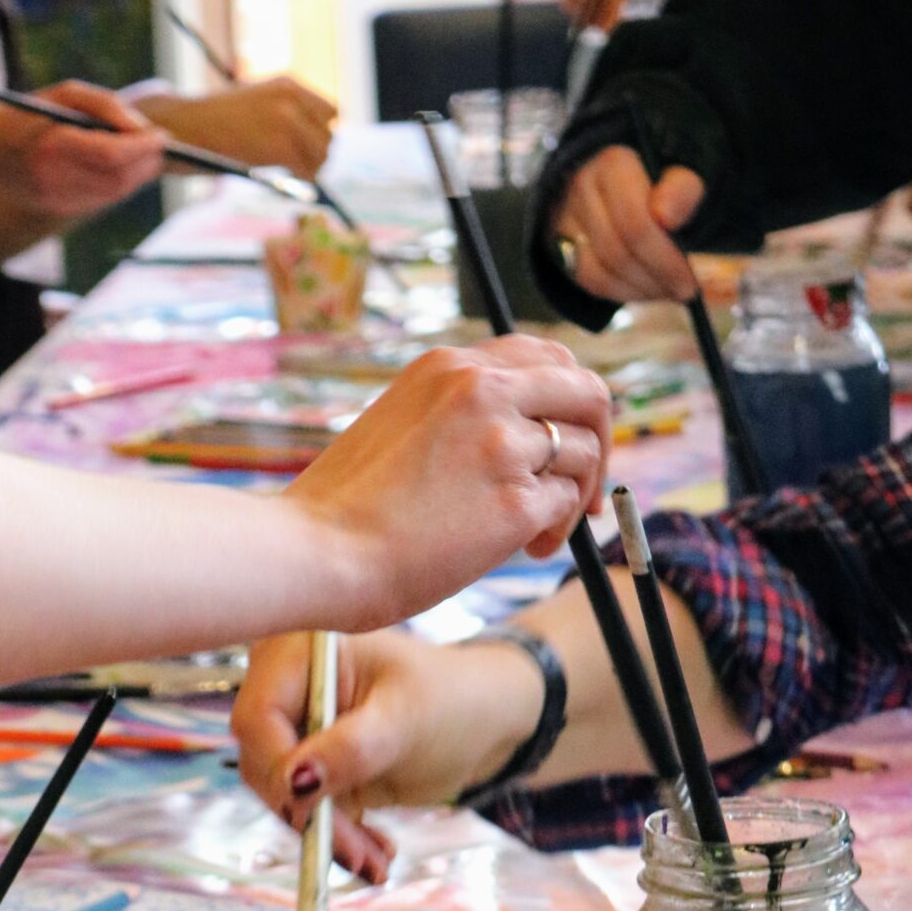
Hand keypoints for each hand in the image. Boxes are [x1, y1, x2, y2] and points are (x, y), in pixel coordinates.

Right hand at [0, 81, 164, 218]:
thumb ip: (106, 106)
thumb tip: (143, 130)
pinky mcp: (59, 210)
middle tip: (162, 146)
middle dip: (146, 164)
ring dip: (138, 177)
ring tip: (149, 155)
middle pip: (118, 180)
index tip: (162, 137)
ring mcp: (57, 200)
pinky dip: (121, 186)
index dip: (142, 148)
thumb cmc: (29, 112)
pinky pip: (101, 202)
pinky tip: (126, 169)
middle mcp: (55, 179)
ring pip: (114, 195)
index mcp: (53, 146)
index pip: (112, 155)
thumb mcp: (64, 93)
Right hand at [134, 77, 337, 178]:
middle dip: (318, 154)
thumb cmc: (219, 119)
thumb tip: (314, 136)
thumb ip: (288, 110)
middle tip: (300, 167)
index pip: (331, 112)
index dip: (321, 132)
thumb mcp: (259, 99)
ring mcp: (288, 123)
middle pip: (330, 136)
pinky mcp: (280, 148)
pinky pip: (307, 172)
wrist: (192, 126)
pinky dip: (300, 181)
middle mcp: (293, 100)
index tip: (309, 146)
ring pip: (322, 156)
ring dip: (311, 170)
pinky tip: (285, 178)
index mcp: (290, 85)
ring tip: (291, 173)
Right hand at [234, 631, 542, 878]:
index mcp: (300, 649)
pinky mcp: (311, 766)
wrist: (482, 720)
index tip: (313, 811)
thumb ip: (350, 749)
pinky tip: (376, 855)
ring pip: (284, 795)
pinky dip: (338, 838)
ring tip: (377, 863)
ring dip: (327, 836)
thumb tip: (295, 782)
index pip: (259, 717)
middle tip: (359, 857)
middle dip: (310, 814)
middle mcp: (286, 684)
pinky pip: (305, 810)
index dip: (280, 770)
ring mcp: (296, 727)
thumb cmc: (452, 700)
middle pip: (265, 762)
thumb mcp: (405, 722)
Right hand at [284, 337, 610, 633]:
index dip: (568, 401)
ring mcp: (501, 443)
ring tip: (536, 534)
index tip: (560, 439)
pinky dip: (560, 528)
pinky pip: (569, 502)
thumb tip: (515, 437)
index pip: (546, 358)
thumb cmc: (341, 509)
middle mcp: (482, 390)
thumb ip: (454, 416)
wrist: (314, 552)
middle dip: (597, 442)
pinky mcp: (514, 500)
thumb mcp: (397, 426)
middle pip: (587, 392)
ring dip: (574, 497)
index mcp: (449, 367)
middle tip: (583, 489)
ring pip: (582, 453)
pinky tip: (528, 549)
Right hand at [550, 145, 704, 301]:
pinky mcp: (560, 247)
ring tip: (668, 289)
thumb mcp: (683, 175)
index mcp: (613, 164)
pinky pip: (591, 283)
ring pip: (601, 273)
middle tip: (684, 291)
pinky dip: (622, 293)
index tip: (690, 282)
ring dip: (640, 290)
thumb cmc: (662, 180)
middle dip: (656, 278)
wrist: (626, 180)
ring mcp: (565, 219)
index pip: (636, 223)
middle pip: (618, 252)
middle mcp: (582, 189)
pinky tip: (645, 289)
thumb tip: (666, 216)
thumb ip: (682, 189)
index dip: (665, 259)